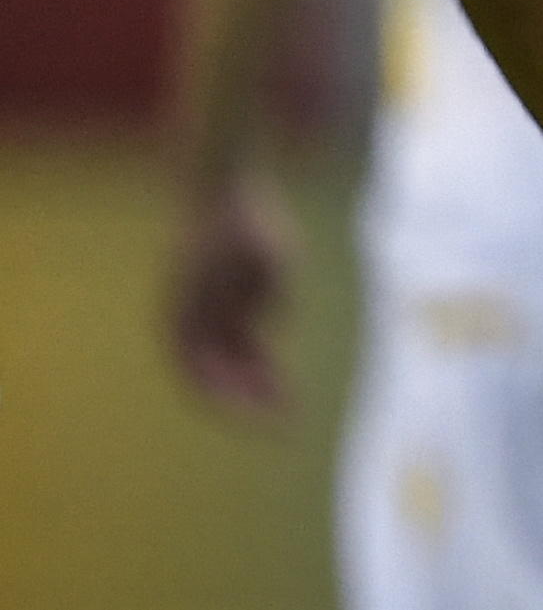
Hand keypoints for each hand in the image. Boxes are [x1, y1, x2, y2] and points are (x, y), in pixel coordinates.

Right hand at [162, 171, 297, 410]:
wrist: (226, 185)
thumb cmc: (246, 218)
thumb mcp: (272, 251)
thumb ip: (274, 289)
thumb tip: (273, 327)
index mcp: (185, 320)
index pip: (205, 383)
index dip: (234, 408)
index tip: (266, 423)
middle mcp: (188, 326)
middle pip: (217, 383)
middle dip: (248, 405)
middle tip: (286, 425)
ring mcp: (205, 317)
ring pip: (229, 368)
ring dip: (255, 389)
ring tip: (289, 409)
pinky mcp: (225, 305)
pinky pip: (239, 347)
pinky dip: (259, 365)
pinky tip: (282, 382)